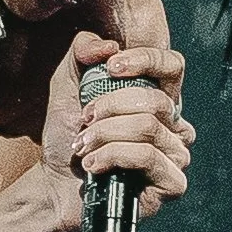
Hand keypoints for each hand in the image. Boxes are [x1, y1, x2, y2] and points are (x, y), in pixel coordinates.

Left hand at [38, 31, 194, 231]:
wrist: (55, 186)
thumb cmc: (68, 140)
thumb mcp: (67, 86)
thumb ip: (82, 52)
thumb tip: (108, 45)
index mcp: (157, 101)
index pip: (173, 67)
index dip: (146, 60)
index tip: (111, 67)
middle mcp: (173, 127)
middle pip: (155, 100)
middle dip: (110, 108)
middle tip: (84, 121)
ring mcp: (175, 156)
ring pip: (148, 128)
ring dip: (105, 134)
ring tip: (83, 146)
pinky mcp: (172, 184)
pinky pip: (147, 156)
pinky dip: (113, 156)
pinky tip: (94, 166)